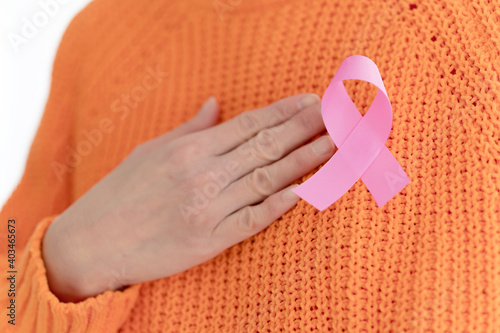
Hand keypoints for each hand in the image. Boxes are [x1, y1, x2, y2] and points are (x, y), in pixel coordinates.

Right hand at [41, 93, 335, 301]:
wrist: (92, 242)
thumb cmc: (120, 193)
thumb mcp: (150, 150)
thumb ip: (190, 129)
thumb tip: (216, 104)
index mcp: (189, 149)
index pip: (248, 124)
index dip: (283, 112)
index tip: (310, 101)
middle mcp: (202, 175)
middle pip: (265, 147)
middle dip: (305, 130)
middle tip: (336, 117)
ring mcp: (207, 208)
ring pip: (266, 180)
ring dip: (305, 162)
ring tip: (334, 148)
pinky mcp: (208, 240)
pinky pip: (252, 220)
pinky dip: (280, 206)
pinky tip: (306, 192)